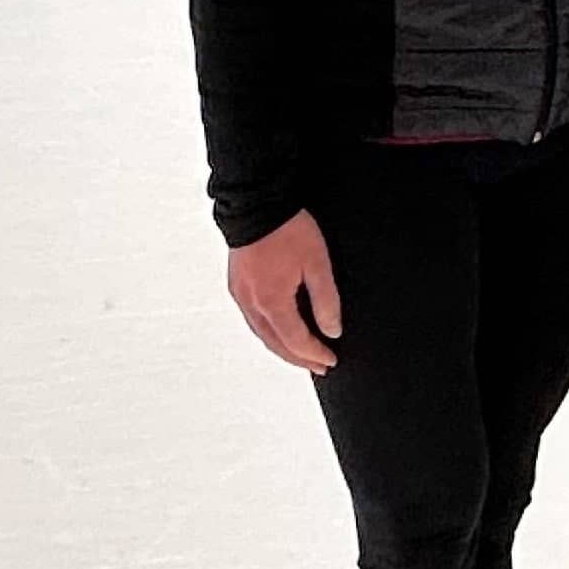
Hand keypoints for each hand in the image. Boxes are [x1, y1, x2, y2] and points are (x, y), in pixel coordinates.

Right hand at [227, 209, 341, 370]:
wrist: (255, 201)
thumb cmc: (287, 228)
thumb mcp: (317, 264)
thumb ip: (326, 300)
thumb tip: (332, 330)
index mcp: (271, 302)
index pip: (296, 341)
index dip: (314, 354)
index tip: (330, 361)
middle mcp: (251, 303)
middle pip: (275, 344)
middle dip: (298, 358)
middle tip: (318, 367)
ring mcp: (240, 294)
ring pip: (261, 334)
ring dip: (281, 348)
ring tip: (300, 355)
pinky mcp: (236, 284)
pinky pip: (252, 319)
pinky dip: (268, 331)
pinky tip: (278, 330)